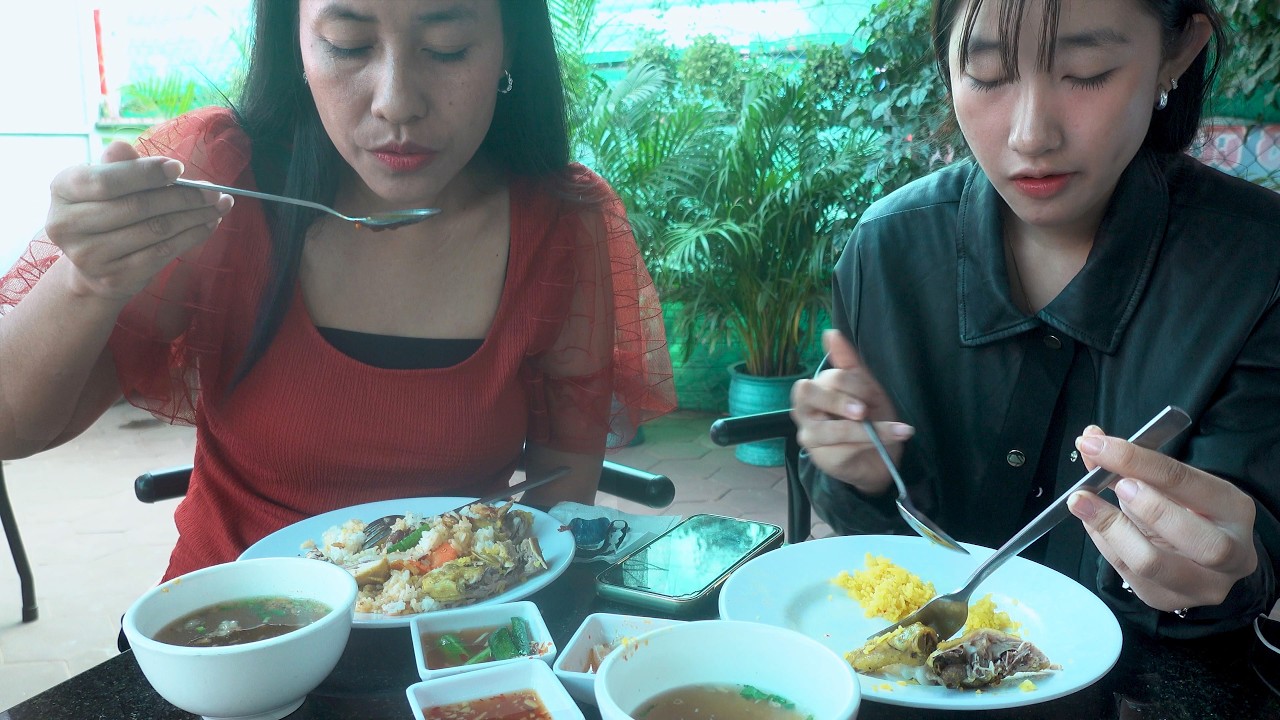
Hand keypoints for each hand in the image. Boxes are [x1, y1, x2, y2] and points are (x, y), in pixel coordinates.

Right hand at [44, 141, 232, 300]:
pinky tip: (209, 224)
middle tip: (214, 191)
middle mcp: (67, 224)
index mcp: (62, 189)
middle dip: (183, 197)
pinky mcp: (114, 278)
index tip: (180, 168)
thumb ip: (119, 167)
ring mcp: (89, 256)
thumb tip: (124, 148)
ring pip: (155, 230)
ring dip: (195, 216)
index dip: (145, 174)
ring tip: (219, 206)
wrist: (94, 267)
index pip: (106, 181)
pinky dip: (192, 236)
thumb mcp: (107, 183)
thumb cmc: (107, 211)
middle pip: (137, 207)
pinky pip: (163, 252)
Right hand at [790, 329, 913, 494]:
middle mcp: (804, 411)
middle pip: (809, 394)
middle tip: (864, 411)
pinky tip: (892, 438)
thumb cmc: (870, 418)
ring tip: (898, 430)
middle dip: (841, 401)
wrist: (881, 456)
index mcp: (814, 390)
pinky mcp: (823, 458)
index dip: (853, 384)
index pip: (827, 378)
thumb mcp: (866, 388)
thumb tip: (831, 333)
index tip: (873, 394)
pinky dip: (870, 444)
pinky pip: (842, 449)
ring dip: (866, 430)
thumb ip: (849, 362)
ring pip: (830, 428)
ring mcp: (809, 436)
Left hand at [1068, 425, 1257, 612]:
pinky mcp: (1166, 599)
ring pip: (1153, 563)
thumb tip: (1091, 437)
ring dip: (1111, 528)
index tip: (1098, 445)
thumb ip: (1131, 464)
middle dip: (1151, 509)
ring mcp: (1201, 584)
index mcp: (1233, 509)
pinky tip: (1090, 521)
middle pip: (1199, 540)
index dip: (1138, 461)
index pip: (1186, 482)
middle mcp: (1231, 553)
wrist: (1201, 557)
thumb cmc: (1185, 510)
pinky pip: (1125, 572)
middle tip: (1115, 484)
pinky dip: (1103, 542)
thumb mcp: (1169, 484)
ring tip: (1082, 501)